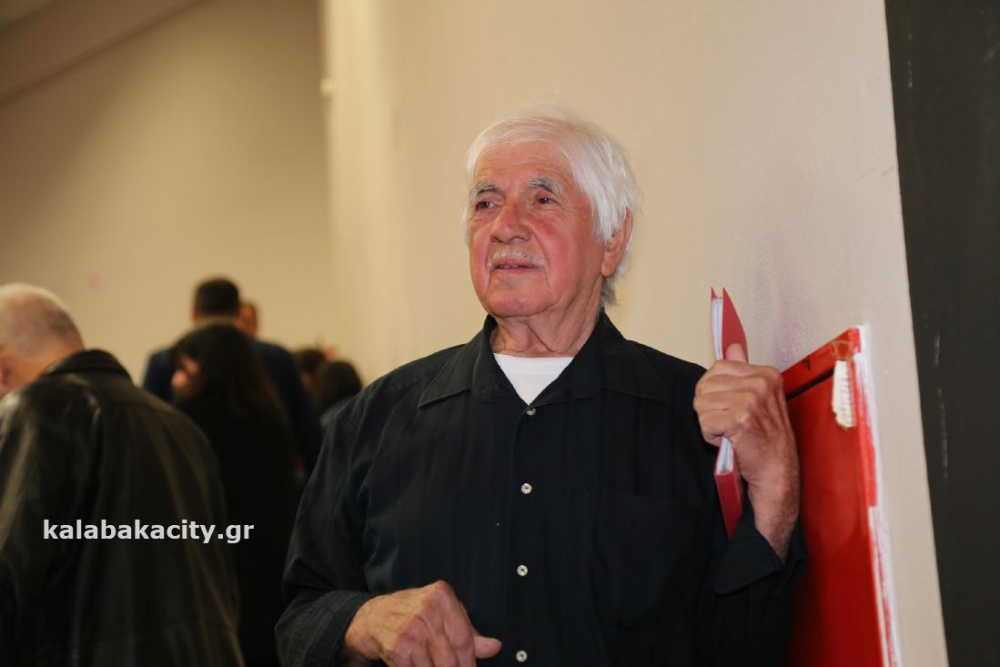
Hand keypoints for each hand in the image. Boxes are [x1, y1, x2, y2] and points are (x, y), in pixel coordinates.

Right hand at [343, 581, 501, 665]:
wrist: (373, 617)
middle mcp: (426, 611)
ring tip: (432, 664)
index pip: (464, 639)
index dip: (470, 662)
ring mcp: (410, 631)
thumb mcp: (441, 612)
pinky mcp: (397, 649)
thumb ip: (468, 630)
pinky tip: (418, 665)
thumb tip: (494, 646)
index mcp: (442, 597)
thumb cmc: (411, 613)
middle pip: (451, 660)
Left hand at [694, 343, 799, 556]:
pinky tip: (729, 442)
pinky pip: (704, 422)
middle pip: (705, 385)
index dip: (714, 392)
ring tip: (730, 433)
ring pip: (701, 404)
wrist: (777, 473)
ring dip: (709, 423)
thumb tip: (733, 346)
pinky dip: (710, 436)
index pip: (717, 368)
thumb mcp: (759, 399)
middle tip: (730, 425)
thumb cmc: (765, 440)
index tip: (731, 408)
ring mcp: (752, 400)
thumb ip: (743, 371)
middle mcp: (761, 383)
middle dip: (709, 408)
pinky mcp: (741, 420)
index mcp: (766, 374)